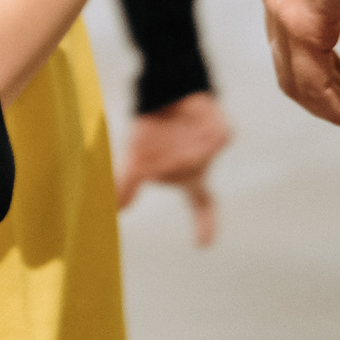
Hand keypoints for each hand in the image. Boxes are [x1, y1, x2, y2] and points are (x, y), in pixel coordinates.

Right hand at [116, 91, 231, 246]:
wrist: (165, 93)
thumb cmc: (153, 132)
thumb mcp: (137, 161)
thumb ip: (126, 186)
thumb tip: (116, 210)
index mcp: (190, 178)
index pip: (202, 204)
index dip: (205, 225)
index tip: (203, 246)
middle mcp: (203, 167)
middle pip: (190, 176)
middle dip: (176, 165)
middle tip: (163, 151)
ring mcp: (214, 149)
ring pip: (196, 159)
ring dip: (178, 146)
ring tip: (168, 130)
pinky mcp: (222, 132)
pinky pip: (213, 138)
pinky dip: (198, 130)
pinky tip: (188, 120)